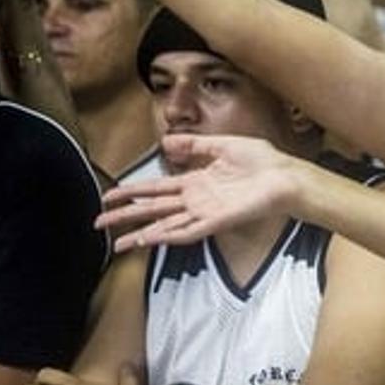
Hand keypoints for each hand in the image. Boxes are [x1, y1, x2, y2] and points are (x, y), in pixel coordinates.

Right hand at [96, 133, 302, 251]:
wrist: (286, 176)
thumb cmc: (262, 161)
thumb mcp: (224, 145)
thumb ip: (195, 146)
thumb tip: (166, 142)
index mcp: (196, 181)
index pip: (156, 188)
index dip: (132, 192)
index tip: (109, 195)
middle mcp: (195, 200)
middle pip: (152, 209)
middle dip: (125, 216)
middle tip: (98, 222)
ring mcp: (204, 213)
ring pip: (164, 225)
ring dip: (140, 233)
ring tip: (115, 242)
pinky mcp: (216, 222)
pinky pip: (186, 232)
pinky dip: (167, 236)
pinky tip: (148, 240)